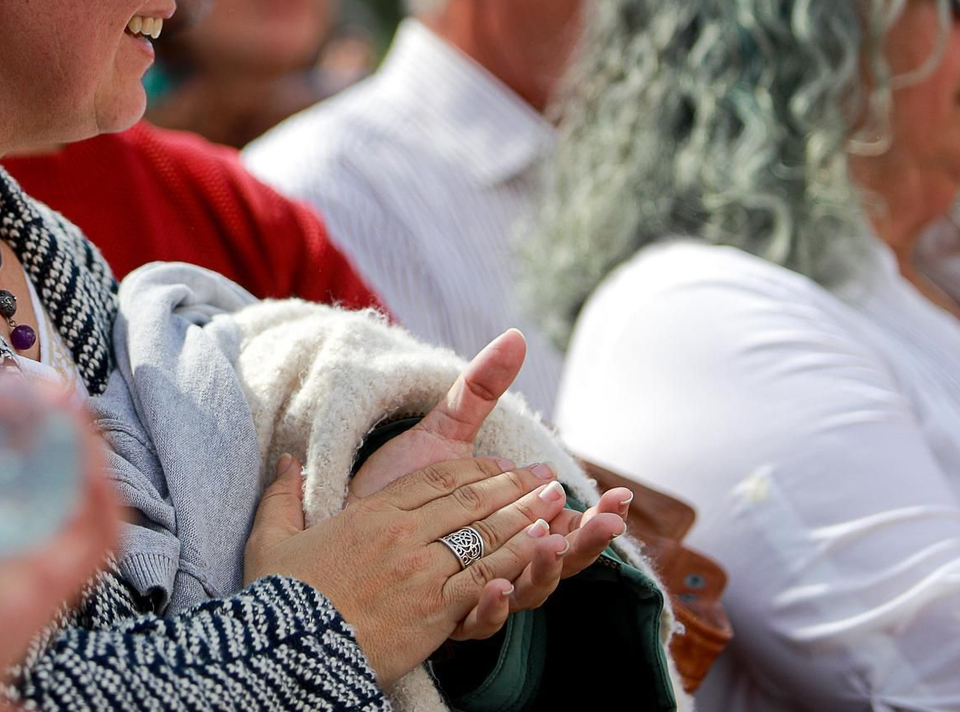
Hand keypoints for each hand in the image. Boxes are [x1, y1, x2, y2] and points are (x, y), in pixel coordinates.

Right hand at [243, 454, 563, 683]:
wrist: (289, 651)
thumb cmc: (280, 598)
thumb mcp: (272, 538)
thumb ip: (282, 494)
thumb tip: (286, 460)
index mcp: (370, 514)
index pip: (434, 480)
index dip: (473, 469)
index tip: (499, 463)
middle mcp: (401, 536)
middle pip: (469, 501)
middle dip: (513, 485)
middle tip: (544, 474)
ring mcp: (421, 572)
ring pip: (485, 535)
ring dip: (526, 515)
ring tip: (556, 501)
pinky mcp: (435, 609)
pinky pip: (487, 576)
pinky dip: (518, 558)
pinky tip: (541, 546)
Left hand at [342, 328, 629, 637]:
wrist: (339, 519)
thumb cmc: (396, 482)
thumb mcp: (443, 434)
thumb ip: (478, 391)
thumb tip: (516, 336)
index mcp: (510, 527)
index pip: (566, 524)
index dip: (596, 515)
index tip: (620, 496)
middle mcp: (500, 563)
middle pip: (557, 562)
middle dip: (585, 544)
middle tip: (607, 523)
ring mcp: (472, 592)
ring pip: (525, 593)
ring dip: (543, 570)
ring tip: (549, 541)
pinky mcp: (437, 616)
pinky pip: (475, 624)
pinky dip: (489, 608)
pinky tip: (491, 587)